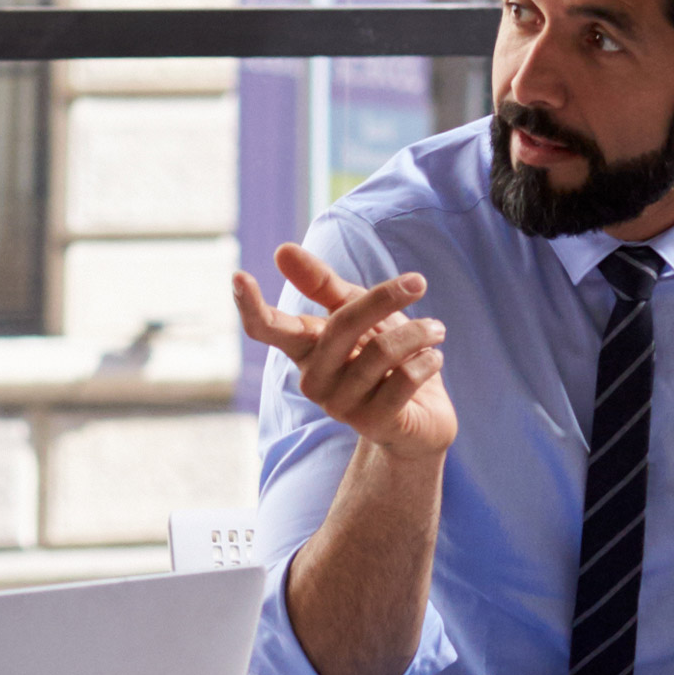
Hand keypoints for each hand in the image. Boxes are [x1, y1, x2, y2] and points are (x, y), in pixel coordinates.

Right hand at [233, 244, 454, 457]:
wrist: (423, 416)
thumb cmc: (384, 356)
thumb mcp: (356, 312)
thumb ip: (322, 284)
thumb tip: (281, 251)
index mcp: (306, 349)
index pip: (268, 328)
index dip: (251, 306)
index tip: (238, 276)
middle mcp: (315, 380)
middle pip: (341, 326)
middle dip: (383, 299)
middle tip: (418, 282)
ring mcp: (342, 406)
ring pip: (382, 351)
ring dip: (419, 332)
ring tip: (435, 330)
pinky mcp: (374, 423)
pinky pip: (405, 378)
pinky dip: (428, 360)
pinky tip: (434, 359)